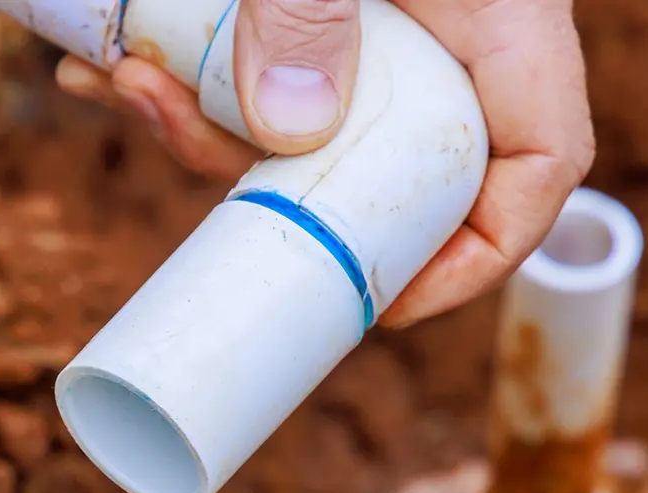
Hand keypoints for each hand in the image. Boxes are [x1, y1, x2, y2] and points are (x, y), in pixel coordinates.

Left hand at [55, 0, 594, 326]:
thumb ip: (312, 3)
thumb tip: (290, 129)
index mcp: (492, 12)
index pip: (536, 163)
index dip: (481, 255)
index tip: (388, 307)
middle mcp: (437, 34)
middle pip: (385, 167)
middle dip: (264, 184)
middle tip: (167, 136)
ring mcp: (368, 29)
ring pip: (300, 133)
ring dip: (197, 130)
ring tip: (119, 78)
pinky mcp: (302, 18)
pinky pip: (254, 81)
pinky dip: (181, 85)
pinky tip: (111, 66)